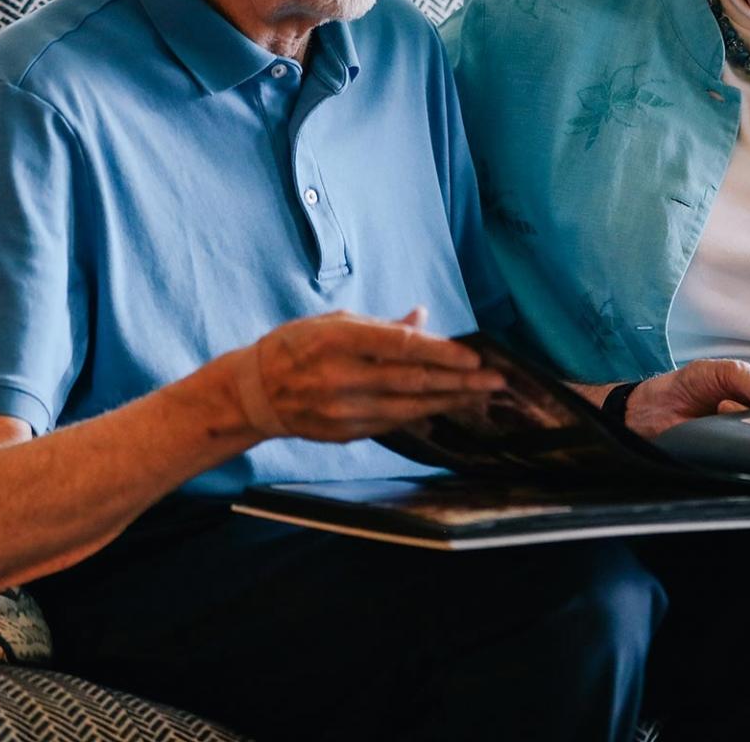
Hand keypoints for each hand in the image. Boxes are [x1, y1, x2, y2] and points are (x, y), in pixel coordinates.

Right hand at [229, 308, 505, 442]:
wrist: (252, 393)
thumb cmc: (295, 346)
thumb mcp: (334, 323)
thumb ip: (382, 326)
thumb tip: (423, 317)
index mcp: (340, 340)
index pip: (403, 348)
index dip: (443, 353)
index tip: (475, 357)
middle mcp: (343, 377)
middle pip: (414, 381)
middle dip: (460, 382)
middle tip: (497, 381)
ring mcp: (344, 410)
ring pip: (410, 408)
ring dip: (450, 401)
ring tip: (481, 394)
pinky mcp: (345, 432)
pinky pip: (394, 423)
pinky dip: (423, 414)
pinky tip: (448, 407)